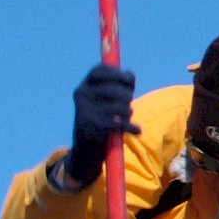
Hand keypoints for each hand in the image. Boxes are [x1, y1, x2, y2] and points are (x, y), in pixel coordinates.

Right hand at [64, 64, 139, 185]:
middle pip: (113, 89)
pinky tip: (137, 131)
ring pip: (118, 107)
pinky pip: (118, 125)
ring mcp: (84, 111)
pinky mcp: (91, 128)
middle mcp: (81, 95)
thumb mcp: (108, 99)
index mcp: (84, 86)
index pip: (99, 71)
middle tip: (129, 101)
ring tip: (128, 115)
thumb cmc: (101, 117)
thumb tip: (130, 74)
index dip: (117, 73)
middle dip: (127, 95)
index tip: (129, 80)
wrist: (86, 147)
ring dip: (128, 112)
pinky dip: (131, 128)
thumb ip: (121, 84)